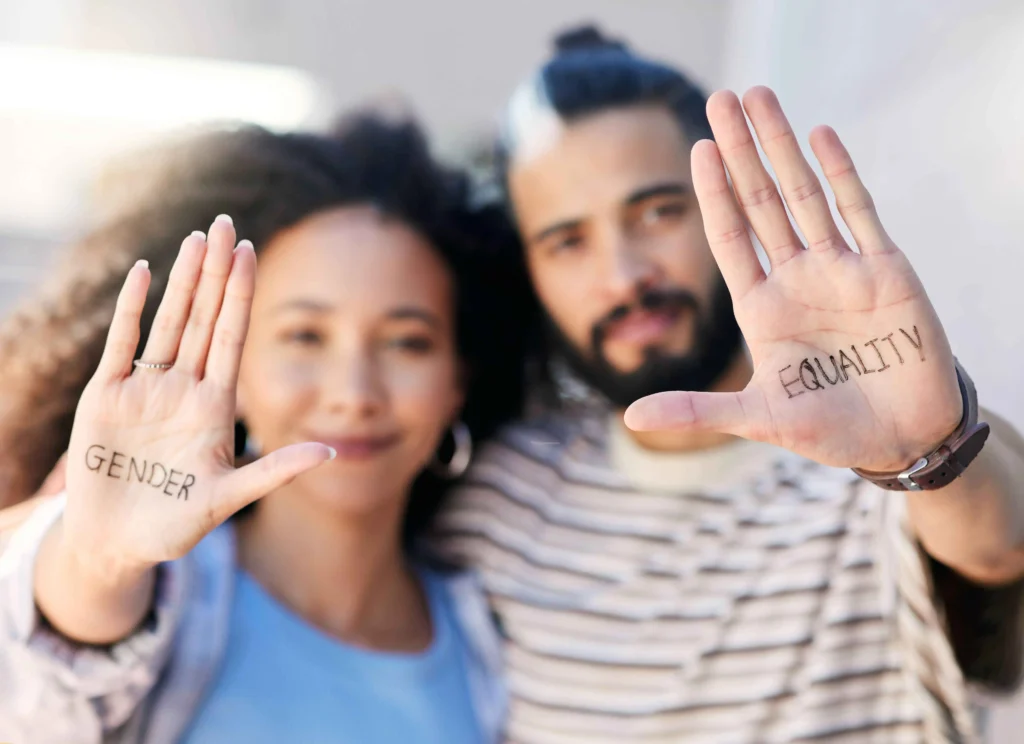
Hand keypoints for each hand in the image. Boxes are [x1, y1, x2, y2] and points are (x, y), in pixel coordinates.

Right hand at [62, 216, 333, 578]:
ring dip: (181, 281)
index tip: (253, 252)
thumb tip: (330, 452)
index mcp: (213, 406)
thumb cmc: (174, 524)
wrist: (117, 545)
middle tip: (226, 223)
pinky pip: (121, 345)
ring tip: (196, 238)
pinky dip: (132, 311)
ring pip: (168, 323)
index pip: (231, 337)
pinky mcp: (105, 398)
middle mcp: (182, 389)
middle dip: (215, 272)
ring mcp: (144, 390)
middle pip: (203, 318)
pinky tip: (143, 274)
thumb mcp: (228, 497)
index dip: (240, 295)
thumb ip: (273, 471)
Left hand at [624, 87, 961, 472]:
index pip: (730, 236)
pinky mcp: (886, 270)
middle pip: (761, 202)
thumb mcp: (758, 420)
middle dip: (741, 150)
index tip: (698, 147)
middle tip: (721, 98)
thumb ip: (697, 410)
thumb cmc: (830, 431)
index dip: (713, 192)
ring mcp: (840, 270)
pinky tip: (820, 135)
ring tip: (761, 97)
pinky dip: (841, 173)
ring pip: (805, 194)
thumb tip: (629, 416)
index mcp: (762, 308)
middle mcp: (796, 279)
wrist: (903, 439)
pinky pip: (859, 211)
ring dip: (783, 146)